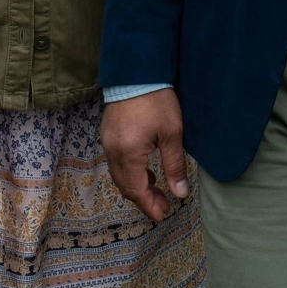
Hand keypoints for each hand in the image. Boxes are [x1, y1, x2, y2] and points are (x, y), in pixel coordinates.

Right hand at [101, 89, 189, 221]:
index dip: (149, 206)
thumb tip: (179, 193)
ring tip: (157, 188)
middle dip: (143, 199)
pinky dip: (130, 171)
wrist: (136, 71)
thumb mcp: (172, 133)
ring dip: (136, 185)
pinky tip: (145, 169)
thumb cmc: (157, 100)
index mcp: (129, 154)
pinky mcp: (107, 134)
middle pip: (125, 186)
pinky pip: (116, 162)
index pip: (136, 190)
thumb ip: (174, 166)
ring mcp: (107, 142)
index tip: (163, 215)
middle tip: (163, 205)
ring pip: (118, 175)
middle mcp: (113, 152)